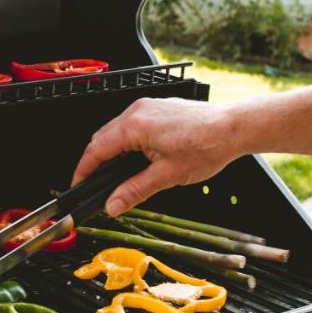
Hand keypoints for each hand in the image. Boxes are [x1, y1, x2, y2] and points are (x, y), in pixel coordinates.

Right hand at [72, 97, 241, 216]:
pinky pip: (130, 125)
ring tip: (115, 176)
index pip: (96, 150)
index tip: (78, 186)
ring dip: (111, 152)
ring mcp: (147, 107)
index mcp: (134, 126)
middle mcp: (137, 111)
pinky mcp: (157, 108)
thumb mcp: (167, 176)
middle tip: (95, 186)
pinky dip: (125, 142)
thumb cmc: (207, 145)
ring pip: (115, 131)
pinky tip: (134, 159)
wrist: (233, 127)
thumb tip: (113, 205)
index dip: (83, 171)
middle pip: (102, 138)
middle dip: (95, 163)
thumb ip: (134, 191)